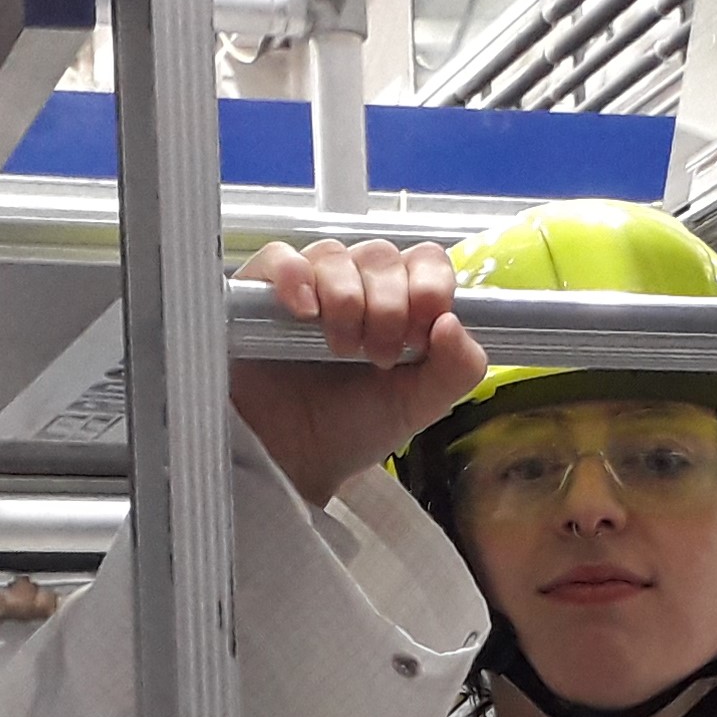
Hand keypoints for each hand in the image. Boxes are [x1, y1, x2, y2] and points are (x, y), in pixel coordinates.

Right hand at [232, 237, 488, 507]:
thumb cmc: (353, 428)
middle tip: (379, 357)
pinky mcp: (259, 293)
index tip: (421, 333)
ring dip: (347, 300)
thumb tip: (453, 321)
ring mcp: (308, 284)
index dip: (429, 286)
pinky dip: (296, 277)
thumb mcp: (419, 406)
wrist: (295, 462)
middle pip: (381, 255)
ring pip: (335, 255)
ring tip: (340, 349)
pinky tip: (304, 312)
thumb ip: (456, 369)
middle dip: (389, 306)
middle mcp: (356, 283)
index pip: (425, 260)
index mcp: (400, 301)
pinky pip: (280, 259)